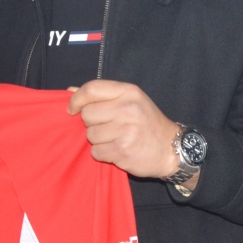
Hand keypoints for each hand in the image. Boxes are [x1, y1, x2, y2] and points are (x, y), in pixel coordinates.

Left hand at [67, 80, 181, 180]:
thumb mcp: (131, 101)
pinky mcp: (123, 151)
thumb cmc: (147, 124)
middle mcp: (128, 108)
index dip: (76, 100)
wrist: (172, 149)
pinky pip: (96, 152)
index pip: (91, 89)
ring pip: (90, 135)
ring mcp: (126, 130)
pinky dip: (103, 154)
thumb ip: (101, 95)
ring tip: (115, 139)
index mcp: (129, 92)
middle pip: (87, 115)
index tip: (72, 109)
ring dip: (98, 140)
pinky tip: (117, 150)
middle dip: (91, 124)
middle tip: (107, 127)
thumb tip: (70, 91)